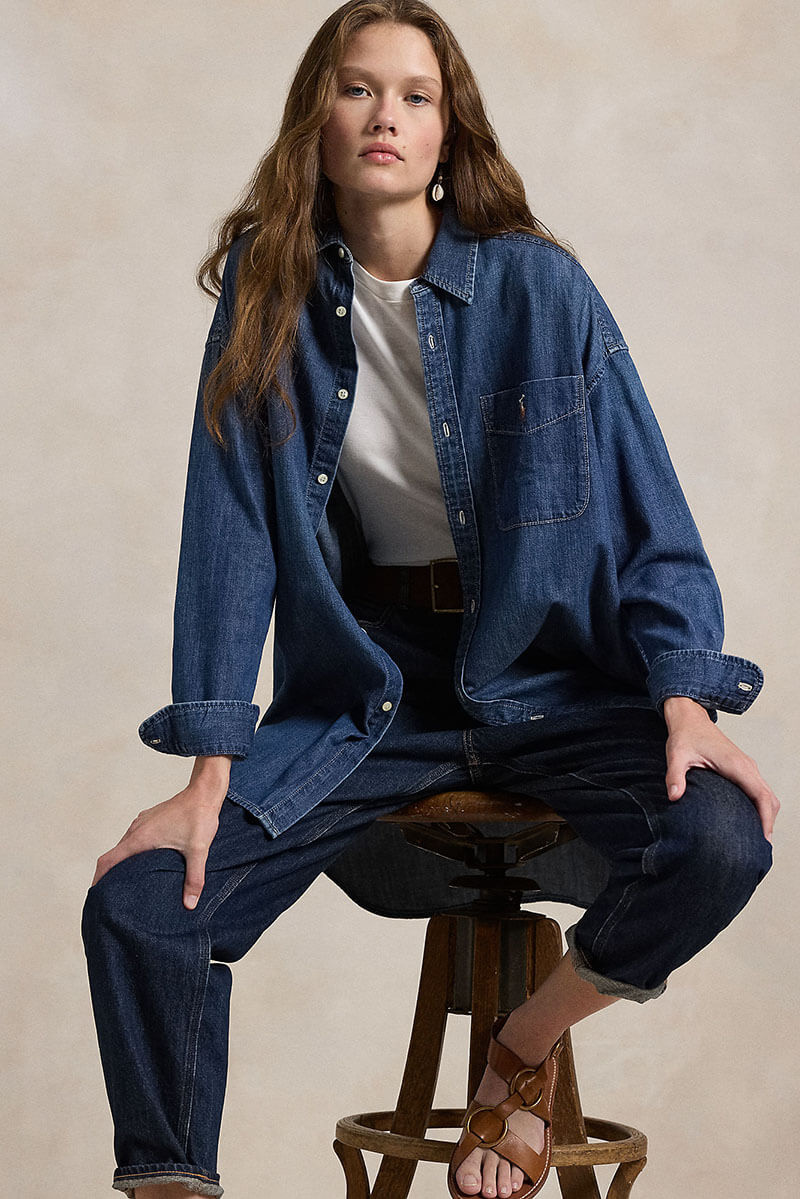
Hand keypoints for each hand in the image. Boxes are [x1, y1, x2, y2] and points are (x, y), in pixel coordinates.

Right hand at [91, 757, 231, 908]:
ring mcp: (142, 822)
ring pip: (124, 846)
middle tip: (111, 895)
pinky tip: (145, 862)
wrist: (204, 792)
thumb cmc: (199, 817)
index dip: (98, 878)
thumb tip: (190, 904)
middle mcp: (136, 829)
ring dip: (122, 862)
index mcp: (140, 838)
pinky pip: (134, 837)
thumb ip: (193, 878)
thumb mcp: (198, 850)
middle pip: (113, 855)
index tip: (95, 894)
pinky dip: (132, 852)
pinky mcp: (150, 819)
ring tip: (127, 882)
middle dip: (109, 875)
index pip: (108, 860)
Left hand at [662, 697, 779, 843]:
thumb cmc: (685, 736)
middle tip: (760, 848)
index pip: (761, 795)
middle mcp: (747, 766)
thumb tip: (674, 797)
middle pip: (770, 799)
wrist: (690, 718)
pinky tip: (749, 821)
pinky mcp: (742, 768)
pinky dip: (760, 806)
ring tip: (756, 839)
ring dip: (766, 815)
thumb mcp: (676, 755)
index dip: (766, 818)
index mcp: (737, 765)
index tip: (764, 839)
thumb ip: (675, 776)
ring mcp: (747, 767)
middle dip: (769, 823)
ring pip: (766, 795)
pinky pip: (759, 790)